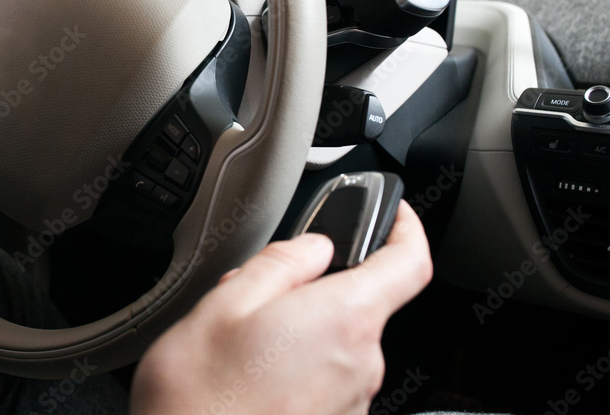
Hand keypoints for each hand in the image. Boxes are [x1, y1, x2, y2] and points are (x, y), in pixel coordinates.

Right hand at [130, 201, 431, 414]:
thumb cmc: (200, 397)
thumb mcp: (225, 303)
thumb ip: (281, 263)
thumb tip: (315, 246)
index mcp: (342, 320)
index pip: (409, 264)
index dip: (407, 229)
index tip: (394, 214)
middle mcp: (361, 364)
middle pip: (362, 303)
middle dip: (317, 287)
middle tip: (258, 291)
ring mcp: (351, 401)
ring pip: (339, 340)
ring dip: (302, 328)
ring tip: (243, 340)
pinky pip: (327, 376)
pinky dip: (297, 363)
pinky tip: (250, 373)